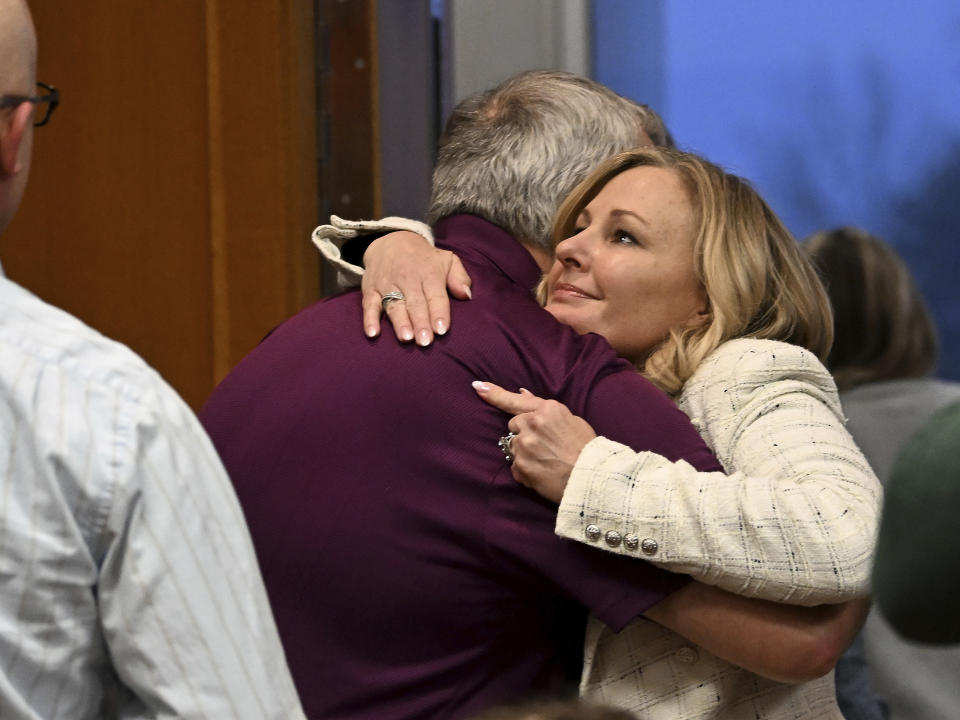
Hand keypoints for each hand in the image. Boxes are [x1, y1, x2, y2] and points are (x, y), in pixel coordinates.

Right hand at [362, 231, 471, 344]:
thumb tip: (467, 295)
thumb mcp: (446, 260)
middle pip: (415, 303)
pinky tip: (372, 333)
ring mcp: (387, 284)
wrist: (390, 241)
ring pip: (394, 305)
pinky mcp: (371, 289)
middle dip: (421, 322)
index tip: (442, 329)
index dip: (439, 312)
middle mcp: (407, 278)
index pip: (435, 295)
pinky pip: (369, 305)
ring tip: (406, 338)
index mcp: (429, 272)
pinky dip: (369, 319)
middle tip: (425, 341)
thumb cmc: (424, 259)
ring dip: (400, 322)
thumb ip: (459, 277)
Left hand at [473, 381, 596, 502]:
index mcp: (546, 410)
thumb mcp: (571, 420)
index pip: (514, 400)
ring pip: (514, 446)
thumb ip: (545, 408)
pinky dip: (526, 470)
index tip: (478, 387)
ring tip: (546, 461)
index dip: (493, 393)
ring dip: (525, 452)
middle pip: (514, 425)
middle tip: (543, 444)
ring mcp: (524, 446)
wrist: (593, 477)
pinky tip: (543, 472)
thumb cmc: (587, 448)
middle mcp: (531, 424)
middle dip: (524, 432)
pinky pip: (516, 466)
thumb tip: (522, 394)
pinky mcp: (520, 466)